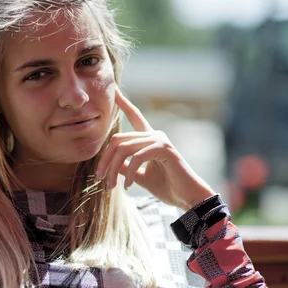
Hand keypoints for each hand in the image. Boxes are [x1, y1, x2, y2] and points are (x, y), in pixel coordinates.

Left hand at [96, 88, 215, 210]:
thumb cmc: (168, 188)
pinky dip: (129, 173)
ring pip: (123, 148)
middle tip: (100, 179)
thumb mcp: (140, 177)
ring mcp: (160, 140)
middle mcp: (154, 135)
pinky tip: (127, 186)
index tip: (115, 90)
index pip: (135, 117)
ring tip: (111, 186)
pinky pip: (136, 157)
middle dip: (104, 160)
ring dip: (113, 169)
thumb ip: (126, 168)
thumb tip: (111, 163)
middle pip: (117, 140)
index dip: (124, 103)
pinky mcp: (164, 148)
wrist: (187, 198)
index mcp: (150, 140)